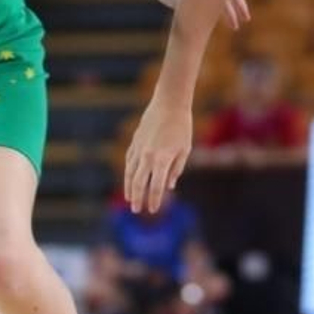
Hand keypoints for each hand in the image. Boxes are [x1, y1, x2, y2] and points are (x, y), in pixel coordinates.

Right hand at [126, 97, 194, 213]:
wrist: (169, 103)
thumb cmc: (182, 126)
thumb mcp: (185, 149)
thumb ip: (176, 169)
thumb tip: (169, 186)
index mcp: (163, 159)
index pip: (157, 186)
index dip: (155, 200)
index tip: (153, 210)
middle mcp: (148, 156)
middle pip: (139, 183)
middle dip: (137, 198)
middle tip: (136, 210)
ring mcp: (139, 148)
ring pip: (130, 173)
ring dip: (129, 187)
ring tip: (130, 199)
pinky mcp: (135, 142)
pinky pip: (129, 161)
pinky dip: (128, 172)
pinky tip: (129, 179)